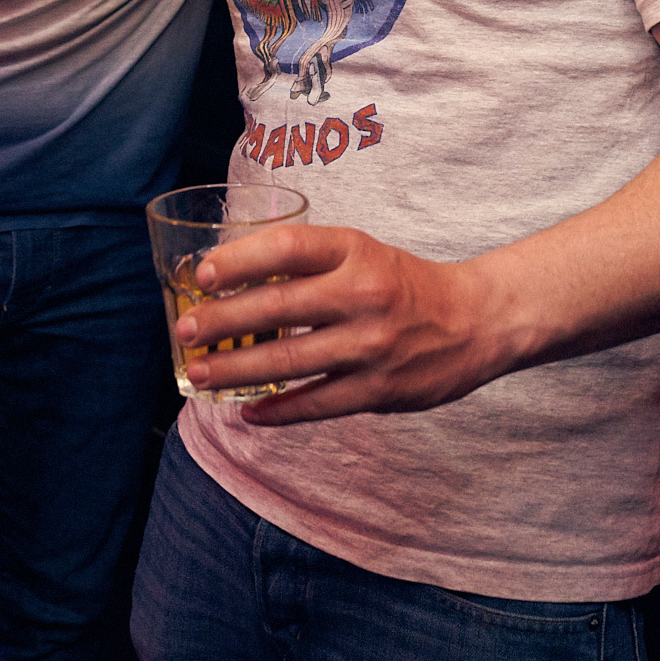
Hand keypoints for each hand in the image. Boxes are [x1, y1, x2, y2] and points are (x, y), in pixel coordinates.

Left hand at [176, 224, 511, 423]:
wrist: (475, 320)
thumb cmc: (402, 282)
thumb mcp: (360, 252)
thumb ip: (307, 261)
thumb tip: (230, 277)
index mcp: (355, 251)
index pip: (287, 247)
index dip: (240, 260)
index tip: (203, 274)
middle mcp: (362, 294)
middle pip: (277, 306)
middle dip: (222, 321)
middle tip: (184, 330)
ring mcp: (370, 345)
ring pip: (289, 361)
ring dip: (236, 371)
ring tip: (198, 373)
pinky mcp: (379, 389)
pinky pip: (316, 404)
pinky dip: (277, 410)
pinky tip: (247, 412)